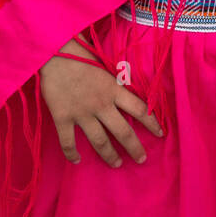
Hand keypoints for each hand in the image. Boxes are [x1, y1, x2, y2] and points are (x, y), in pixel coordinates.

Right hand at [38, 37, 163, 166]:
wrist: (54, 53)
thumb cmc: (81, 54)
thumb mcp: (106, 64)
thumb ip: (116, 79)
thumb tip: (128, 84)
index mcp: (115, 89)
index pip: (140, 109)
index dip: (152, 123)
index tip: (161, 134)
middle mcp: (102, 104)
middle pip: (123, 132)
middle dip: (134, 148)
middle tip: (141, 159)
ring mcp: (82, 113)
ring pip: (100, 141)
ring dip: (109, 155)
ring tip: (117, 164)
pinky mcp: (63, 117)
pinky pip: (68, 141)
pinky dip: (72, 153)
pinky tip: (77, 161)